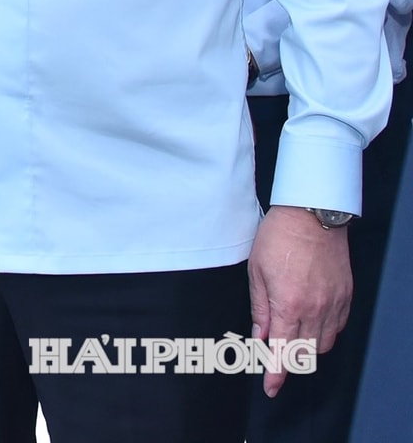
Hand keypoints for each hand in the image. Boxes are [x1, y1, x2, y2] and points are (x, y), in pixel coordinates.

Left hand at [248, 205, 351, 396]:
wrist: (311, 216)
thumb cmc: (279, 238)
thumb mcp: (256, 272)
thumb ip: (259, 308)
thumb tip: (260, 335)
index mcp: (288, 305)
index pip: (282, 351)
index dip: (276, 373)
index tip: (271, 387)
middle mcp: (315, 309)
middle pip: (305, 352)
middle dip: (291, 363)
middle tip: (277, 363)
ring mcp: (334, 304)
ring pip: (324, 344)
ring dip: (308, 350)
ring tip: (292, 343)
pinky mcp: (346, 296)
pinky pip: (338, 327)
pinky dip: (325, 334)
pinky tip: (312, 327)